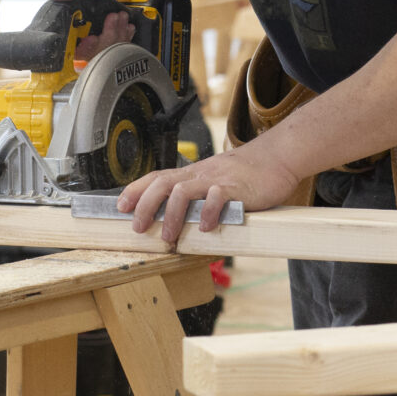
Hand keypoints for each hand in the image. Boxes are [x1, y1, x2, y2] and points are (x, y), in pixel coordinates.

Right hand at [50, 0, 134, 58]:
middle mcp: (77, 29)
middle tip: (114, 20)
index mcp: (65, 22)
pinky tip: (127, 26)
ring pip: (105, 45)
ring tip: (122, 18)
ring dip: (117, 35)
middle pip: (92, 49)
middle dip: (106, 39)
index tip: (93, 39)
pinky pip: (114, 38)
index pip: (71, 47)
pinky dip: (123, 34)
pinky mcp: (105, 27)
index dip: (84, 48)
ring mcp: (92, 29)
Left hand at [115, 141, 303, 245]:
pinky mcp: (235, 188)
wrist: (276, 159)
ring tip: (169, 236)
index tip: (120, 206)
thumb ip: (198, 198)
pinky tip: (206, 228)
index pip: (157, 177)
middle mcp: (200, 174)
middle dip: (145, 205)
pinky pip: (217, 197)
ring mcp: (217, 180)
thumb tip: (178, 221)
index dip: (136, 190)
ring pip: (183, 191)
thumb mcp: (215, 181)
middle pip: (162, 183)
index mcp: (193, 174)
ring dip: (172, 215)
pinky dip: (208, 213)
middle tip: (138, 227)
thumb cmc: (245, 176)